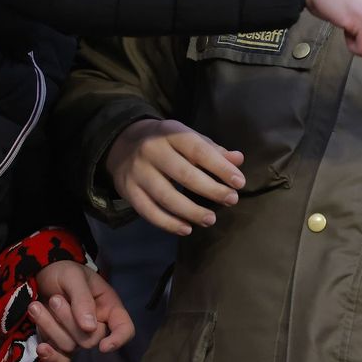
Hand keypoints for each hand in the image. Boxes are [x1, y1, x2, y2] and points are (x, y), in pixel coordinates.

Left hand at [29, 260, 134, 361]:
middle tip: (55, 299)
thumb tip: (89, 327)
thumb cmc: (64, 272)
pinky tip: (41, 347)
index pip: (124, 328)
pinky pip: (59, 360)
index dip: (118, 339)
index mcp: (108, 307)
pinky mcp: (58, 345)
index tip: (103, 346)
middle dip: (68, 321)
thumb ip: (82, 299)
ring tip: (36, 307)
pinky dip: (50, 356)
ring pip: (69, 347)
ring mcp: (77, 338)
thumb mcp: (74, 276)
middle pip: (90, 340)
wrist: (40, 276)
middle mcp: (96, 326)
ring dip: (50, 327)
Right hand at [105, 118, 245, 235]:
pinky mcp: (128, 191)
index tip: (239, 182)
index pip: (198, 151)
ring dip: (191, 211)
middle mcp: (152, 151)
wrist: (122, 142)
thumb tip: (238, 160)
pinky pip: (148, 211)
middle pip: (184, 175)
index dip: (220, 167)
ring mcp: (138, 172)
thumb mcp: (188, 138)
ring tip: (211, 219)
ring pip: (166, 197)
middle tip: (231, 200)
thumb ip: (213, 150)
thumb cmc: (167, 142)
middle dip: (211, 190)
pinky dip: (168, 223)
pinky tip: (186, 229)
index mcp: (171, 133)